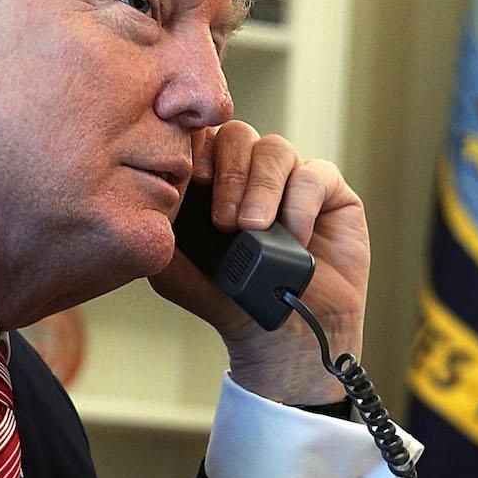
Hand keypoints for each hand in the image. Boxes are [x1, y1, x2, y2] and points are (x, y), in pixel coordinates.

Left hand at [148, 122, 369, 405]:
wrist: (281, 341)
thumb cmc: (228, 304)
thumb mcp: (177, 274)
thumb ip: (158, 235)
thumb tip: (148, 199)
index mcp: (209, 180)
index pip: (200, 138)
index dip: (195, 148)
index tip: (193, 181)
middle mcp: (249, 172)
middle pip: (237, 136)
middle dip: (229, 173)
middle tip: (223, 222)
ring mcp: (290, 179)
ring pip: (276, 149)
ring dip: (262, 186)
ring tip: (253, 229)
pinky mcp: (329, 193)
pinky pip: (317, 174)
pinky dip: (301, 203)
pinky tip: (293, 238)